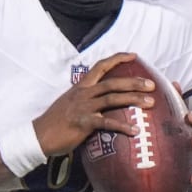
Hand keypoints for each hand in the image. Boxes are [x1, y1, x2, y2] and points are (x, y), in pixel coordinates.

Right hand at [30, 52, 157, 156]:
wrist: (39, 135)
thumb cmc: (56, 122)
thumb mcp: (70, 103)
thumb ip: (86, 100)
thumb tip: (101, 102)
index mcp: (81, 87)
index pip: (100, 66)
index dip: (117, 59)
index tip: (133, 55)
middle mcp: (83, 94)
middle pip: (112, 82)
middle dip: (133, 81)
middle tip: (151, 84)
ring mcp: (84, 108)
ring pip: (112, 99)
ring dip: (133, 99)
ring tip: (150, 102)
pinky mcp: (83, 123)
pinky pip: (107, 123)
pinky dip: (122, 126)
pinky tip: (135, 131)